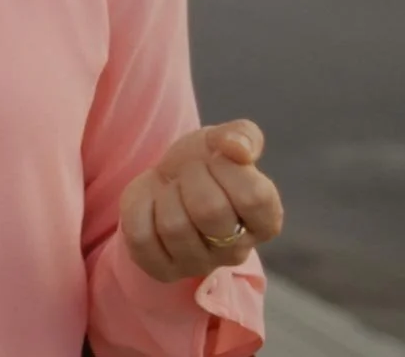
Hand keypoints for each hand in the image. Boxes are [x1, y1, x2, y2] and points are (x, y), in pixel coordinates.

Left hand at [120, 119, 284, 281]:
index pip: (253, 197)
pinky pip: (142, 239)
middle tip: (189, 172)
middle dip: (192, 178)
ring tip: (172, 190)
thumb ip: (242, 135)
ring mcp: (199, 264)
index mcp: (265, 222)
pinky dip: (139, 211)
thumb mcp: (226, 139)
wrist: (168, 180)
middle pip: (210, 211)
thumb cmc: (205, 162)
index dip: (228, 168)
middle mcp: (237, 251)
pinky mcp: (163, 270)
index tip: (218, 159)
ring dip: (166, 194)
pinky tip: (152, 207)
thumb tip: (237, 148)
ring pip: (174, 227)